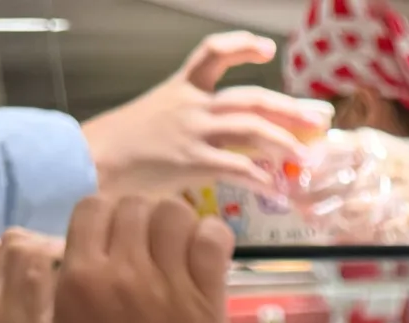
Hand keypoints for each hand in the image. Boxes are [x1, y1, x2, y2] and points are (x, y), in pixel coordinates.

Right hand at [50, 196, 232, 322]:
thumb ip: (61, 292)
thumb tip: (68, 259)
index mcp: (79, 276)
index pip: (91, 207)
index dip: (107, 215)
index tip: (118, 236)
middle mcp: (121, 270)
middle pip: (135, 206)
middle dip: (144, 220)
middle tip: (153, 247)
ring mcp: (166, 281)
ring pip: (174, 213)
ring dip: (178, 226)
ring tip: (181, 252)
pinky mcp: (206, 296)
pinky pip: (211, 238)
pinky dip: (212, 239)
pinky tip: (208, 257)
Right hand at [81, 32, 329, 198]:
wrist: (90, 159)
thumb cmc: (121, 145)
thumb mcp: (155, 119)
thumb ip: (189, 123)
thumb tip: (221, 141)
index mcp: (181, 88)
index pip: (212, 53)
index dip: (242, 47)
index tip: (266, 49)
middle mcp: (191, 104)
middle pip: (251, 97)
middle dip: (290, 108)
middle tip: (319, 118)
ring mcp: (192, 131)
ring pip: (251, 128)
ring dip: (285, 142)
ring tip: (306, 156)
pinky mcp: (191, 161)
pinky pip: (237, 167)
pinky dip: (261, 179)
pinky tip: (275, 189)